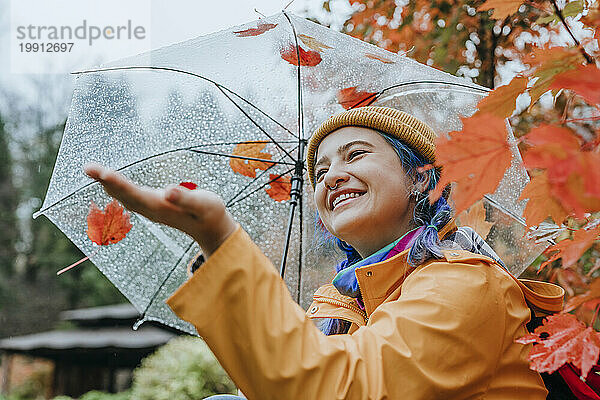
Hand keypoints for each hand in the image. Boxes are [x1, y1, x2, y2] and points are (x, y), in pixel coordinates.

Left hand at [84, 163, 237, 257]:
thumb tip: (168, 191)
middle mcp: (152, 209)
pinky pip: (128, 197)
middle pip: (123, 195)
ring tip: (92, 171)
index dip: (118, 184)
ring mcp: (150, 209)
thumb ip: (186, 199)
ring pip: (123, 197)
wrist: (211, 229)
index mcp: (161, 207)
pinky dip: (116, 187)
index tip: (103, 172)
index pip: (135, 194)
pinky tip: (109, 181)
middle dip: (105, 180)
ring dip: (107, 184)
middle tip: (88, 167)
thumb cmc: (209, 214)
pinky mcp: (152, 206)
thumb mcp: (203, 205)